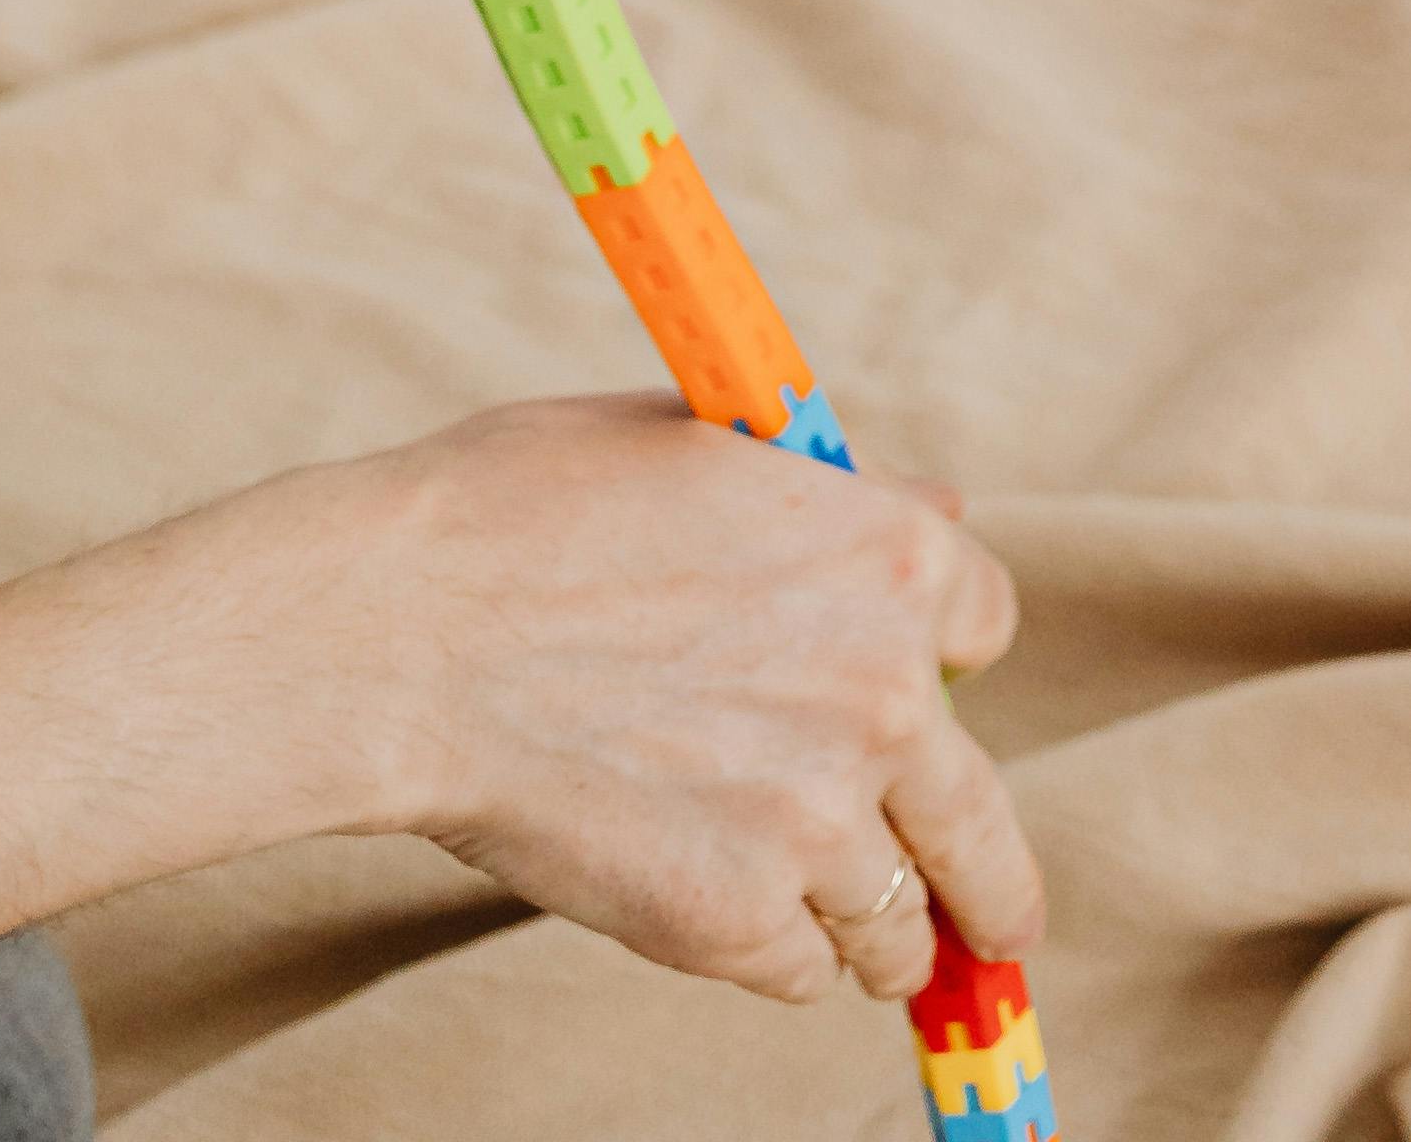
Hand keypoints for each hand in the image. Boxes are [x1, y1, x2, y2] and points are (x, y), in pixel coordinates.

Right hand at [273, 396, 1039, 1008]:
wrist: (410, 634)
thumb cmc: (527, 512)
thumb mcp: (706, 440)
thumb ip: (833, 492)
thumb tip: (936, 507)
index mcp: (893, 555)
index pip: (984, 630)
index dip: (942, 660)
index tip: (922, 697)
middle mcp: (887, 692)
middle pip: (984, 831)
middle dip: (995, 890)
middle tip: (1000, 929)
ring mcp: (816, 817)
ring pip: (892, 925)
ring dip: (868, 932)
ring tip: (846, 941)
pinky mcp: (735, 919)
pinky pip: (795, 970)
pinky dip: (768, 954)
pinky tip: (721, 914)